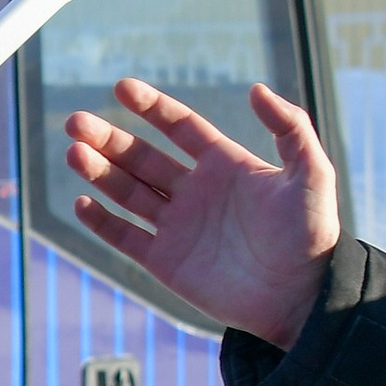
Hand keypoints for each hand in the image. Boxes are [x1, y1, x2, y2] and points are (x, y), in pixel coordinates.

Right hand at [64, 79, 338, 351]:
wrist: (300, 297)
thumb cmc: (312, 234)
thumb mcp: (312, 173)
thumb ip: (290, 127)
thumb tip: (255, 89)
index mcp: (224, 164)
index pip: (179, 126)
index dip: (150, 106)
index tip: (121, 88)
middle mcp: (195, 191)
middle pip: (141, 157)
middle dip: (108, 138)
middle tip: (76, 122)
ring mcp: (178, 226)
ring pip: (127, 193)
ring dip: (98, 173)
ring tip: (73, 153)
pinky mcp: (166, 262)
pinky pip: (126, 238)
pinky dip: (102, 223)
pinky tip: (82, 204)